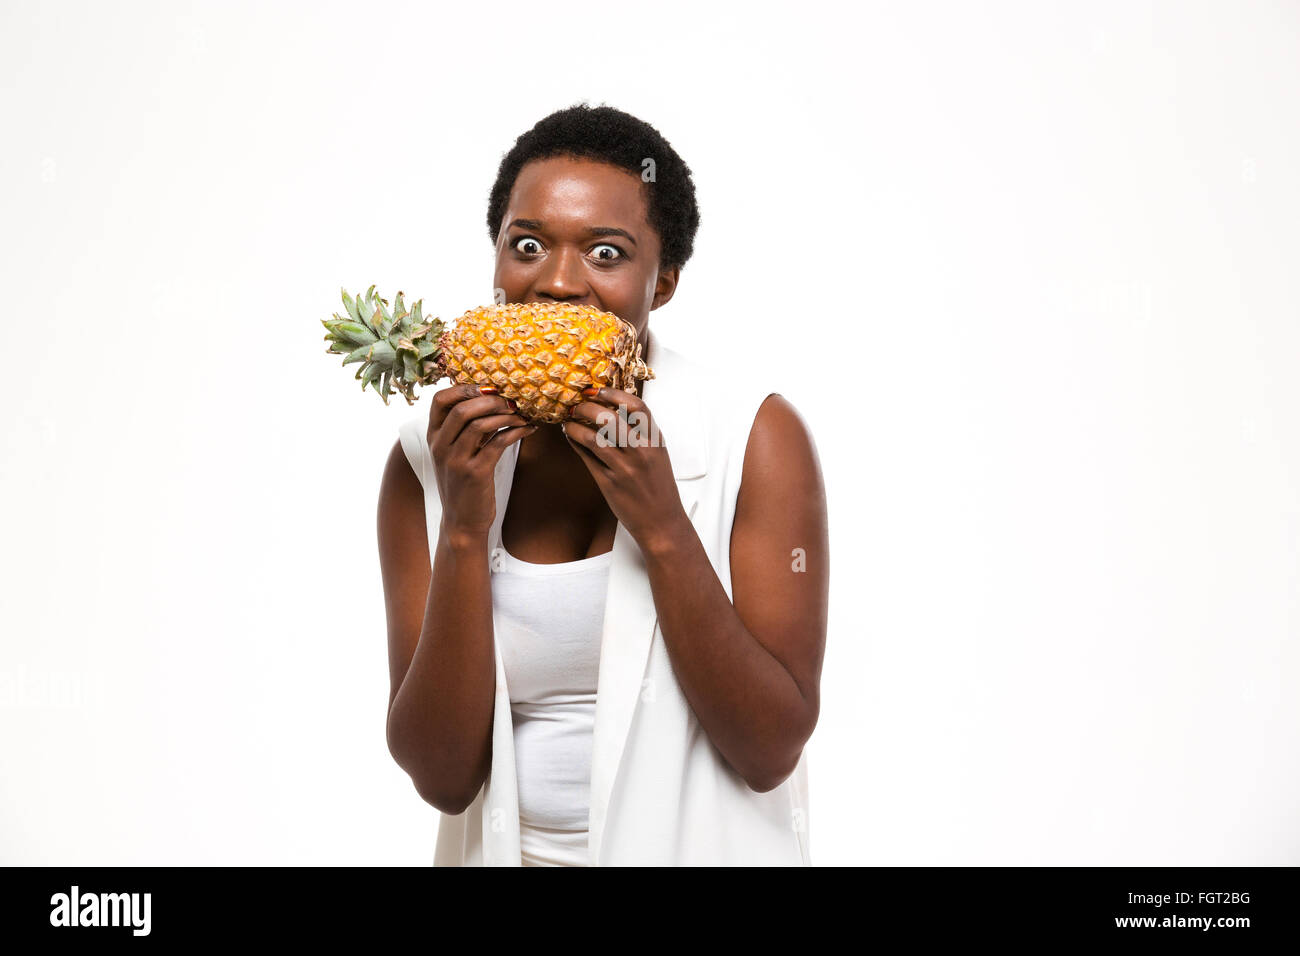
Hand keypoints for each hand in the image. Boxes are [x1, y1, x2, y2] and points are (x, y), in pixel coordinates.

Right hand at [427, 384, 533, 537]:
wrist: (462, 522)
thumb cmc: (464, 484)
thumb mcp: (456, 454)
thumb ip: (466, 429)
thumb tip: (491, 400)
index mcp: (434, 437)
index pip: (439, 399)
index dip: (464, 387)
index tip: (488, 389)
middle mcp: (440, 446)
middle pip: (462, 408)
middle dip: (491, 400)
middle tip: (511, 400)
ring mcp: (456, 460)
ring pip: (480, 424)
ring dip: (506, 415)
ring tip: (522, 415)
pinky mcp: (475, 473)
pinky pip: (498, 443)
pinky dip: (516, 432)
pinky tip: (528, 430)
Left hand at [560, 386, 689, 549]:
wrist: (662, 522)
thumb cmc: (658, 488)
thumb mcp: (657, 455)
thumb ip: (641, 433)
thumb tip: (613, 410)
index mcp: (655, 440)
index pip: (637, 406)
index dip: (613, 394)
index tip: (597, 389)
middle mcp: (641, 452)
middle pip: (610, 418)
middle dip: (587, 406)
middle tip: (576, 403)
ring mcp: (625, 468)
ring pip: (594, 437)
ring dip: (575, 425)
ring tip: (568, 420)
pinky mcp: (610, 483)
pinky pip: (587, 457)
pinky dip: (575, 442)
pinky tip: (571, 436)